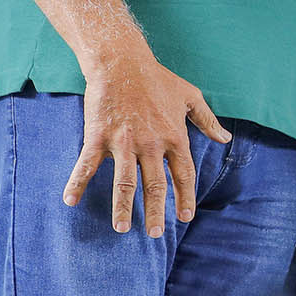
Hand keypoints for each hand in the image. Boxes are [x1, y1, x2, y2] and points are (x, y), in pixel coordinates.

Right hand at [68, 48, 228, 235]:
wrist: (122, 62)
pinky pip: (86, 164)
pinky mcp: (98, 136)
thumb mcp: (191, 96)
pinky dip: (77, 182)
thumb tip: (225, 138)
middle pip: (155, 185)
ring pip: (124, 181)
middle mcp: (152, 144)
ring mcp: (124, 142)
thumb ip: (208, 121)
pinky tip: (70, 200)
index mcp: (175, 137)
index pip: (184, 175)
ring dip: (122, 206)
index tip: (185, 217)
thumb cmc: (158, 78)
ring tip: (121, 228)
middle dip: (156, 211)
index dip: (185, 197)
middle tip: (155, 234)